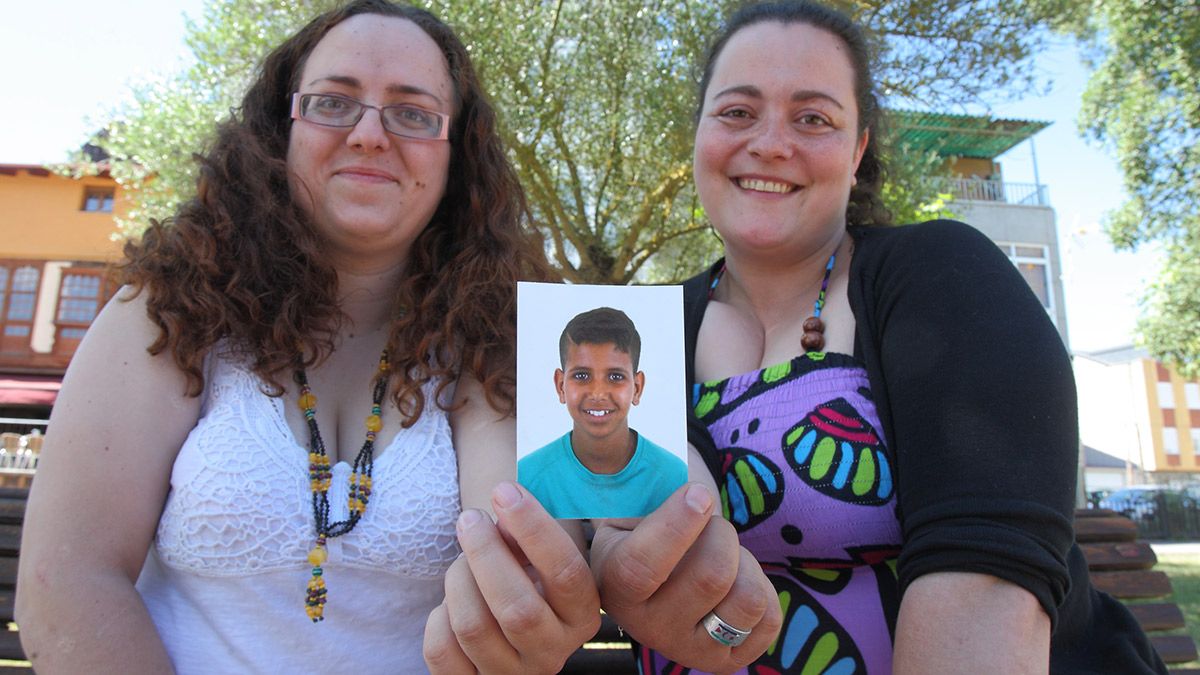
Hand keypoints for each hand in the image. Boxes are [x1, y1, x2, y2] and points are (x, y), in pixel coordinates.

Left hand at [423, 482, 599, 673]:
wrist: (514, 626)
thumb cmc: (531, 577)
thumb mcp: (545, 555)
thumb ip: (531, 532)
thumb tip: (504, 505)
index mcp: (582, 615)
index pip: (566, 573)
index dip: (534, 528)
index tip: (505, 491)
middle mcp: (553, 652)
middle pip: (517, 608)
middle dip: (486, 554)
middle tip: (470, 518)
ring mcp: (512, 674)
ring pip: (473, 626)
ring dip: (459, 579)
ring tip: (462, 560)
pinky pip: (441, 650)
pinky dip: (438, 616)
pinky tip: (452, 602)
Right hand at [591, 483, 781, 672]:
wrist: (657, 578)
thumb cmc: (645, 530)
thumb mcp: (625, 509)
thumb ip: (628, 486)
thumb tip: (636, 451)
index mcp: (616, 587)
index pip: (644, 566)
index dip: (676, 526)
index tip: (699, 492)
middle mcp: (649, 628)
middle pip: (711, 576)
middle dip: (721, 533)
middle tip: (708, 523)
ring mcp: (689, 648)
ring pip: (745, 600)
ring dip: (745, 564)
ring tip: (721, 555)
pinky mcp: (726, 661)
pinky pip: (769, 620)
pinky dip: (763, 590)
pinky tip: (735, 584)